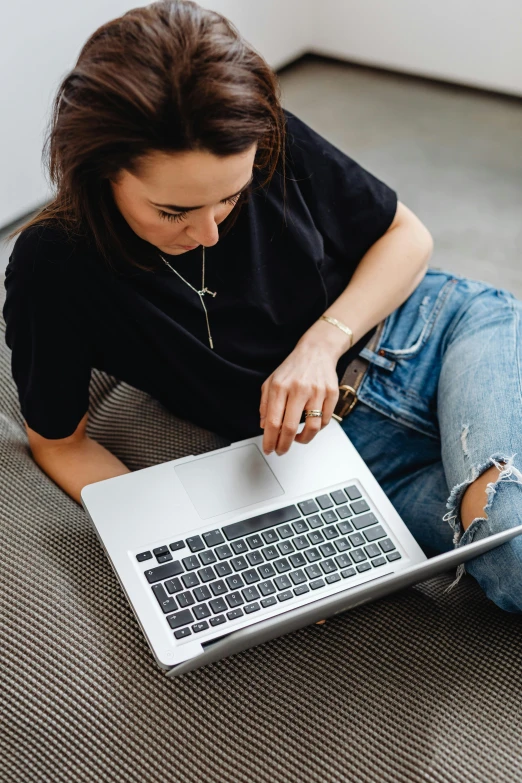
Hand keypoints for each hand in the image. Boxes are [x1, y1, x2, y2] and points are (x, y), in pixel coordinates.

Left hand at [259, 339, 339, 455]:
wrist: (317, 351)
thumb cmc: (293, 368)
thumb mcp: (271, 381)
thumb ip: (265, 404)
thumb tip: (264, 426)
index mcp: (280, 386)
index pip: (273, 421)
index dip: (270, 440)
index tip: (268, 449)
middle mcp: (299, 389)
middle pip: (290, 428)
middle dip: (284, 445)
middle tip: (281, 450)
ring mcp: (317, 391)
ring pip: (312, 427)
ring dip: (303, 440)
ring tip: (297, 439)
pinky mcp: (332, 394)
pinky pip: (326, 420)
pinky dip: (317, 428)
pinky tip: (310, 425)